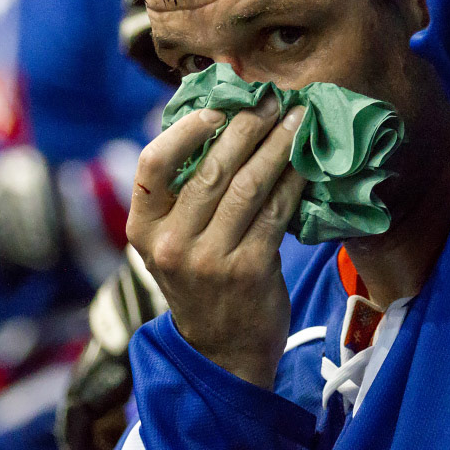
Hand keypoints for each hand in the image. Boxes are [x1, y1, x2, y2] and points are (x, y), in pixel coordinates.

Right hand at [127, 97, 306, 388]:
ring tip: (295, 119)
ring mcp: (208, 259)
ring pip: (247, 184)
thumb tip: (217, 117)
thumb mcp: (173, 240)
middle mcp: (170, 243)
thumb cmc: (201, 279)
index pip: (152, 165)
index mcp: (143, 228)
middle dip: (246, 126)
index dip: (185, 130)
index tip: (217, 108)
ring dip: (276, 145)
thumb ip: (184, 192)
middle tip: (270, 100)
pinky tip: (305, 162)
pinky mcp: (248, 269)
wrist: (222, 350)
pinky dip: (293, 180)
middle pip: (210, 168)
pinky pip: (276, 210)